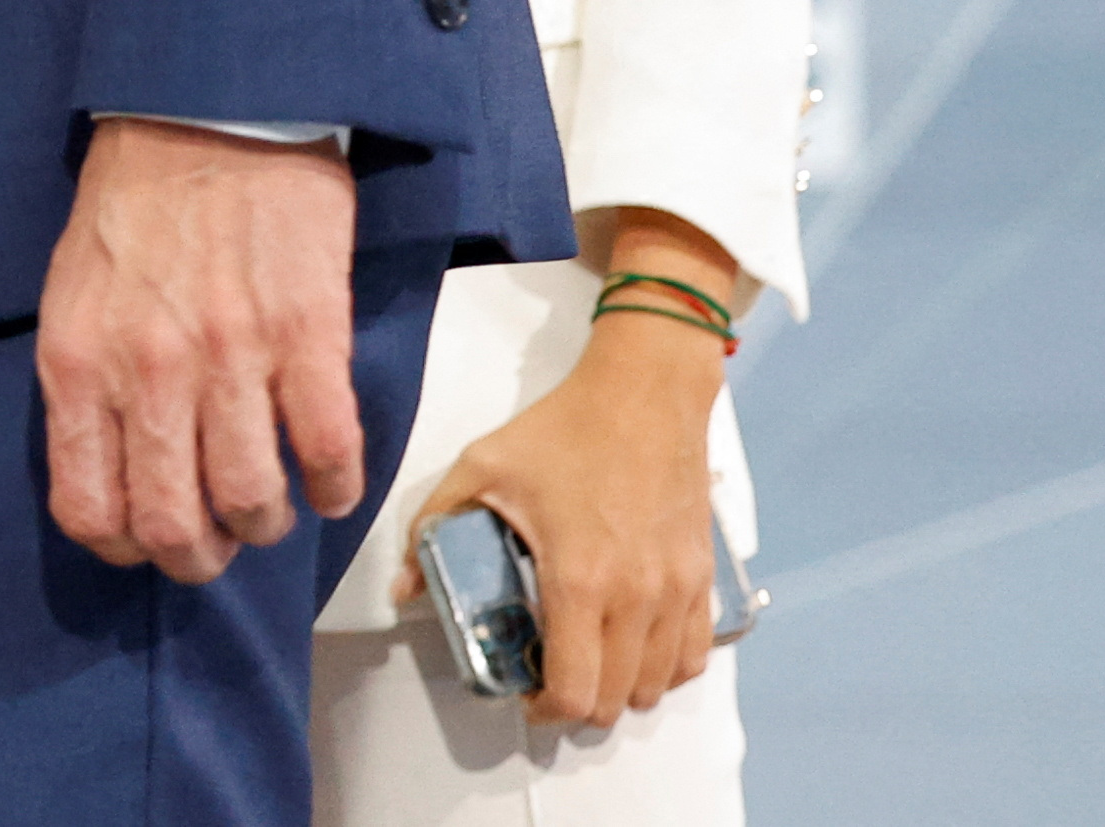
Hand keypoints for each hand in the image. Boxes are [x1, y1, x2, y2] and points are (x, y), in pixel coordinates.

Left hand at [35, 115, 364, 584]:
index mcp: (77, 362)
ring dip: (267, 524)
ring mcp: (229, 354)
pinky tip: (329, 482)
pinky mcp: (305, 332)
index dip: (124, 549)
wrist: (208, 109)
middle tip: (220, 542)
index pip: (88, 509)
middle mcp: (146, 370)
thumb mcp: (73, 291)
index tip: (149, 544)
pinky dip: (334, 487)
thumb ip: (85, 382)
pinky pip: (327, 450)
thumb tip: (112, 470)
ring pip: (252, 501)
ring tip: (273, 507)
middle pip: (175, 526)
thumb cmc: (135, 198)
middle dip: (202, 558)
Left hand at [397, 210, 740, 726]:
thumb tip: (402, 585)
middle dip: (578, 705)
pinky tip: (635, 647)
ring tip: (589, 663)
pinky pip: (694, 654)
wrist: (645, 394)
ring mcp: (676, 591)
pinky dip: (665, 667)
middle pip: (614, 700)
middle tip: (550, 678)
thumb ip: (432, 527)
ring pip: (658, 685)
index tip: (525, 696)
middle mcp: (635, 597)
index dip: (545, 709)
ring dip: (621, 689)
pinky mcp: (702, 577)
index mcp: (579, 579)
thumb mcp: (481, 467)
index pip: (572, 689)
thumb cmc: (566, 428)